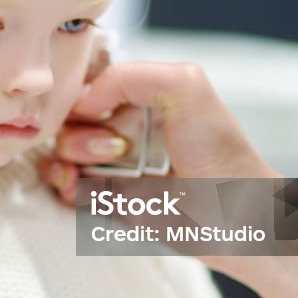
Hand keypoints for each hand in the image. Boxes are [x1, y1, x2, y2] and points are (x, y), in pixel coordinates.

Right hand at [41, 61, 279, 203]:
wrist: (236, 222)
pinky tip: (80, 189)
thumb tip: (84, 100)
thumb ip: (130, 75)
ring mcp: (114, 163)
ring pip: (61, 152)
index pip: (88, 81)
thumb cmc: (224, 156)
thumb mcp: (186, 85)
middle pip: (68, 118)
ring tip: (96, 170)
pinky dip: (65, 186)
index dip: (77, 94)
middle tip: (113, 148)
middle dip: (77, 132)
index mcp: (141, 96)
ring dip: (65, 160)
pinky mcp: (109, 198)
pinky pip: (67, 186)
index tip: (88, 110)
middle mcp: (124, 126)